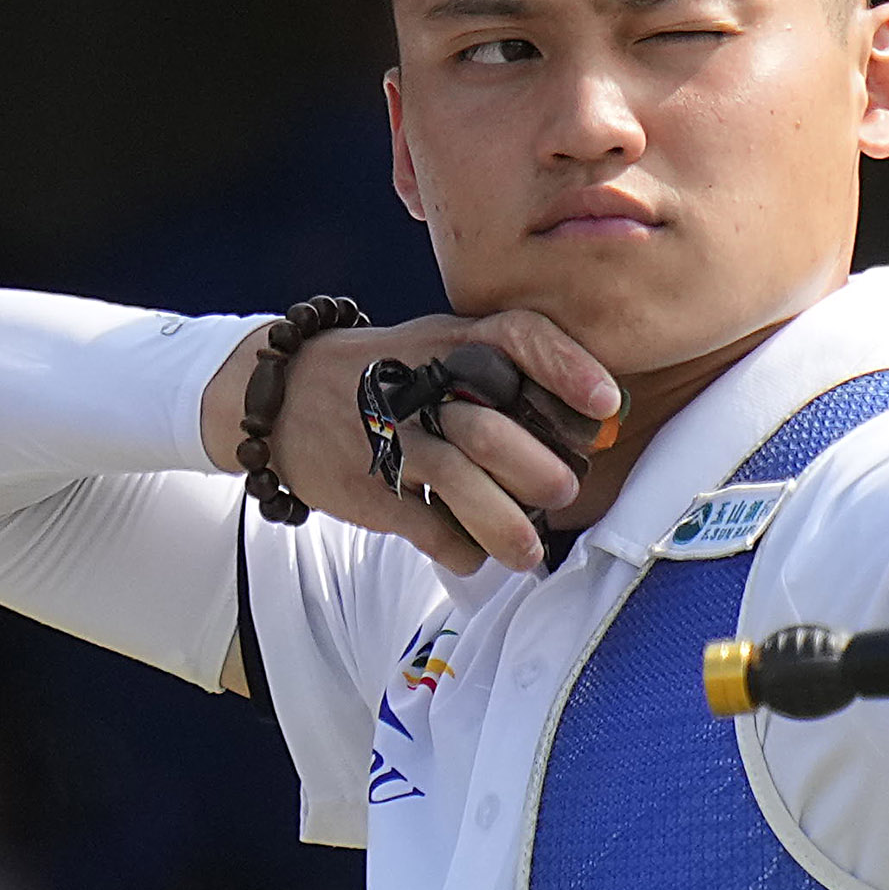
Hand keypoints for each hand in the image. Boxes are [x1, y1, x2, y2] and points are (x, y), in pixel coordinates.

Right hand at [200, 308, 620, 574]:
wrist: (281, 398)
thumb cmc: (393, 375)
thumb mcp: (443, 346)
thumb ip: (509, 371)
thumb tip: (601, 420)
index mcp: (451, 342)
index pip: (518, 336)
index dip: (567, 368)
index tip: (607, 405)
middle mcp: (423, 386)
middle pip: (493, 430)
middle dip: (539, 472)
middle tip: (562, 492)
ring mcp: (391, 438)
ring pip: (459, 486)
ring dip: (506, 527)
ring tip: (527, 553)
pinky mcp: (367, 489)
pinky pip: (427, 529)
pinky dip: (461, 549)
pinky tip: (473, 553)